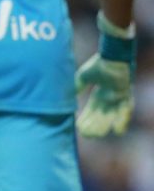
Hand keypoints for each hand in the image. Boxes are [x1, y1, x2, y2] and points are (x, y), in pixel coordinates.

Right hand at [75, 13, 135, 137]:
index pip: (92, 111)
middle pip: (101, 117)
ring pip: (112, 117)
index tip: (78, 127)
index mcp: (100, 95)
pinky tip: (116, 131)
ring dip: (104, 126)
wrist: (111, 55)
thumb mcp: (83, 77)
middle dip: (93, 126)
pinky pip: (126, 111)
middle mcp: (110, 99)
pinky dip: (122, 121)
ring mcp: (119, 98)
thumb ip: (76, 86)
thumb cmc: (99, 64)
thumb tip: (64, 95)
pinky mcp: (126, 95)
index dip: (85, 120)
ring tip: (96, 135)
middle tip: (85, 134)